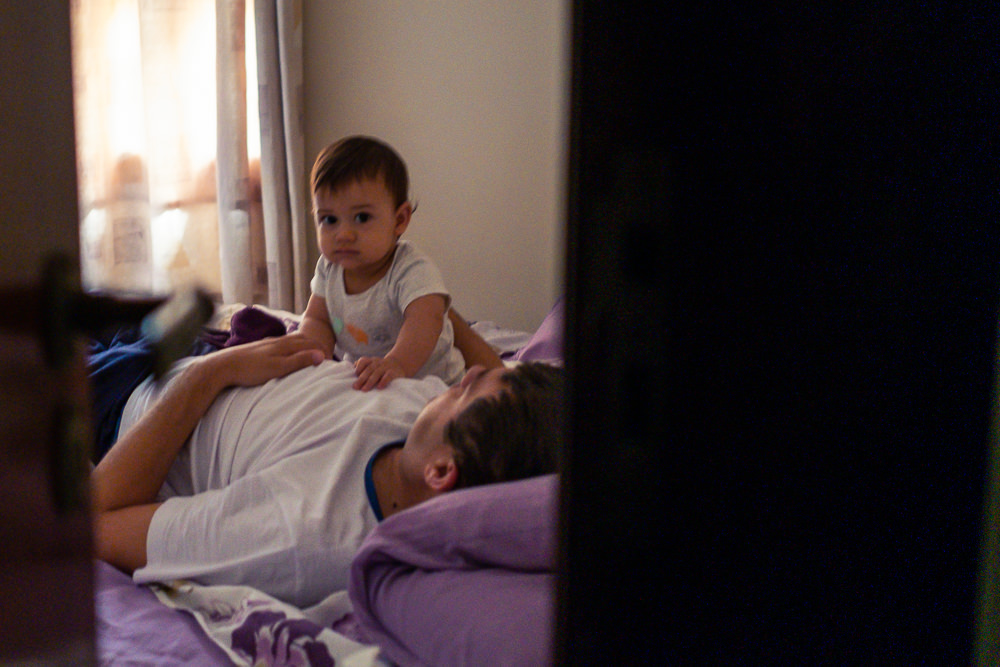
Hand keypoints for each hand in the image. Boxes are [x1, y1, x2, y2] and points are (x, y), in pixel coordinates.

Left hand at [203, 335, 324, 389]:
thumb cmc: (251, 369)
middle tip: (325, 354)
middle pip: (302, 338)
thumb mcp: (278, 368)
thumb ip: (299, 361)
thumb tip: (321, 355)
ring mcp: (268, 344)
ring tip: (310, 352)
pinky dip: (293, 347)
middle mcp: (278, 341)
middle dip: (315, 344)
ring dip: (304, 344)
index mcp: (284, 344)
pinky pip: (282, 344)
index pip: (310, 343)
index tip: (331, 360)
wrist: (223, 366)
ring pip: (292, 340)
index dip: (322, 350)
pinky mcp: (260, 348)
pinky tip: (288, 353)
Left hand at [353, 355, 405, 390]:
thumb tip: (350, 373)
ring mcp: (386, 367)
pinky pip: (388, 376)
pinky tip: (379, 387)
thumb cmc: (381, 368)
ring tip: (364, 389)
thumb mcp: (372, 365)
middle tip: (355, 387)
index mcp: (371, 360)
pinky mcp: (394, 372)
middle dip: (361, 378)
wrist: (399, 364)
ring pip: (377, 373)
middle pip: (369, 369)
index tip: (355, 375)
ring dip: (370, 381)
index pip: (363, 361)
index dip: (359, 367)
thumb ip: (363, 368)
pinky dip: (383, 381)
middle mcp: (378, 362)